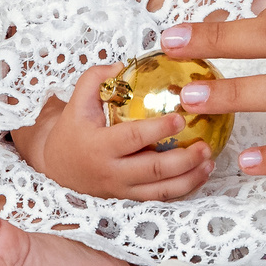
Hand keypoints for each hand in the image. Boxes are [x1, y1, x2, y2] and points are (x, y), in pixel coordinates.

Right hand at [12, 62, 214, 200]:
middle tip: (205, 145)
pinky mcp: (128, 199)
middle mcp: (111, 172)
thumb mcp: (77, 102)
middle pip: (153, 170)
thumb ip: (95, 79)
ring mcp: (121, 190)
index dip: (158, 129)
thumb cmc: (72, 130)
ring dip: (189, 178)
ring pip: (160, 190)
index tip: (180, 117)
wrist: (56, 167)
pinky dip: (182, 190)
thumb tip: (122, 65)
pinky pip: (158, 199)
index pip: (132, 138)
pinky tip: (199, 175)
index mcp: (99, 146)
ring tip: (209, 162)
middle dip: (183, 160)